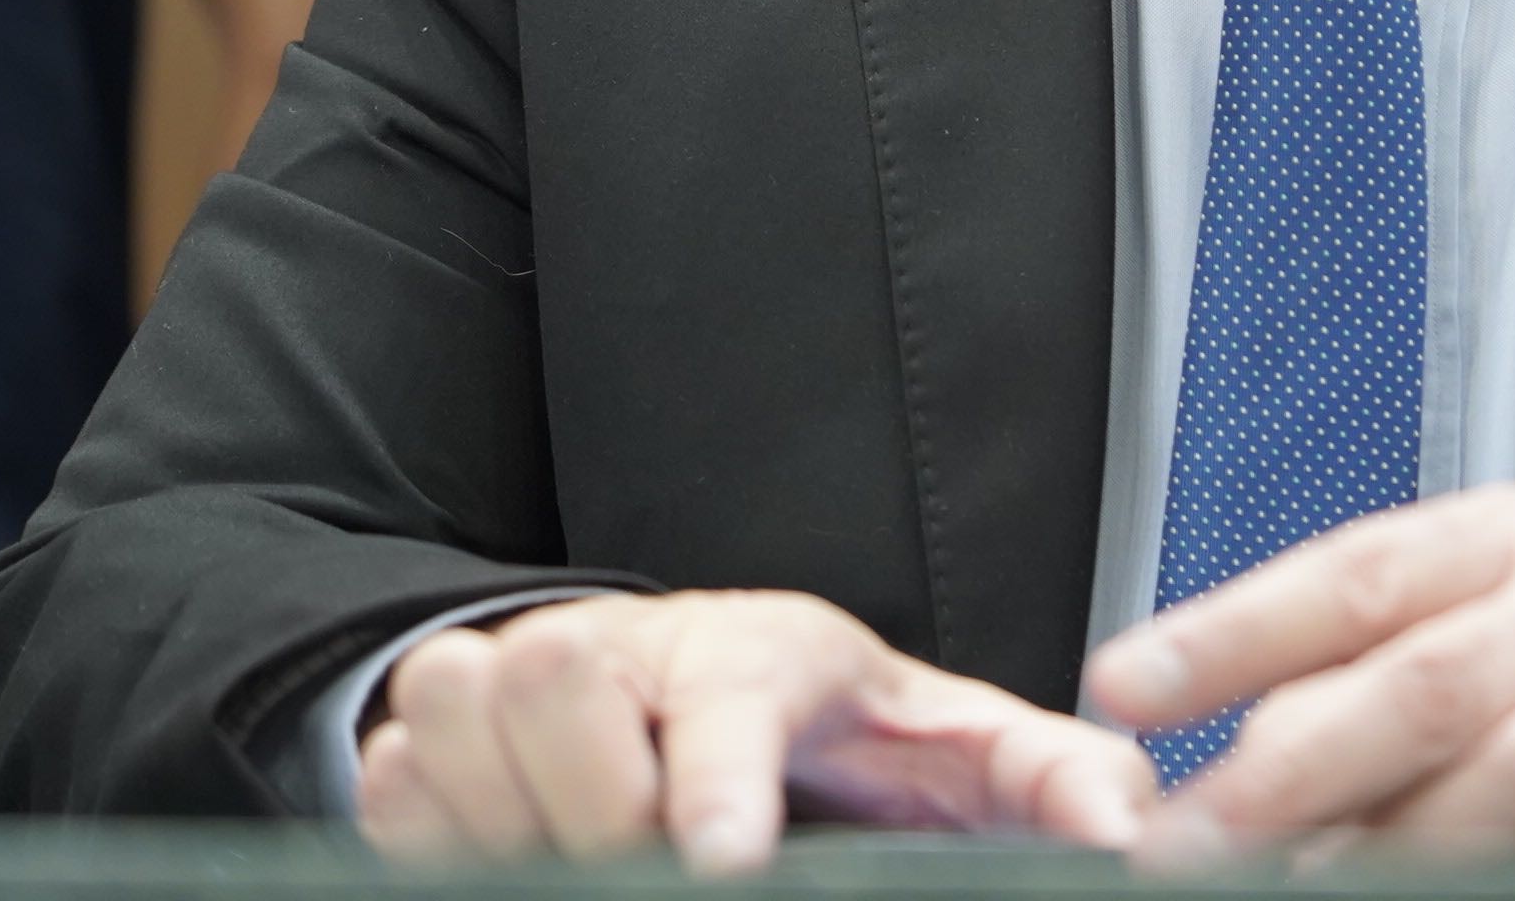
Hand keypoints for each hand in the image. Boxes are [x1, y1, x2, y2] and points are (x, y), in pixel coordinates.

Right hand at [359, 589, 1154, 871]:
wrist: (706, 711)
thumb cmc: (836, 741)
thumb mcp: (955, 755)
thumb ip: (1051, 784)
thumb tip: (1129, 830)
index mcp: (763, 653)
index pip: (721, 698)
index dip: (709, 784)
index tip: (715, 864)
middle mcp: (630, 649)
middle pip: (550, 688)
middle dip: (585, 810)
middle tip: (639, 865)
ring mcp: (520, 684)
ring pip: (448, 724)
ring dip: (503, 817)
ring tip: (577, 854)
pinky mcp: (437, 740)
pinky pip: (386, 787)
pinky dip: (434, 838)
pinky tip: (514, 855)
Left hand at [1085, 486, 1514, 858]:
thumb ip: (1387, 639)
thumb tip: (1224, 728)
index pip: (1358, 571)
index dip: (1234, 628)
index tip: (1125, 685)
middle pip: (1422, 687)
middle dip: (1287, 775)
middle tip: (1181, 844)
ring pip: (1512, 784)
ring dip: (1395, 853)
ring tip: (1296, 892)